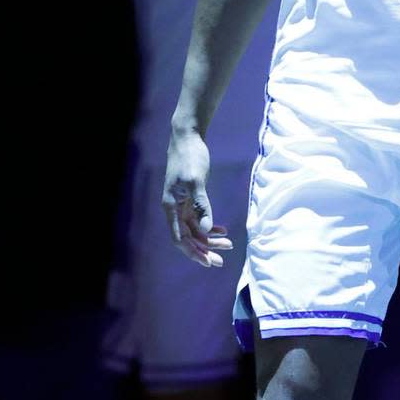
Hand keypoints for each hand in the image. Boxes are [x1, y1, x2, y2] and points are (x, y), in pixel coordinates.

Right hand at [162, 133, 232, 267]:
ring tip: (228, 245)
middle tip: (221, 260)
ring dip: (210, 239)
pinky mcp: (190, 198)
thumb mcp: (196, 181)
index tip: (208, 262)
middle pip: (188, 237)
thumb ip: (202, 206)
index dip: (193, 252)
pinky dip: (210, 226)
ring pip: (195, 229)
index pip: (180, 238)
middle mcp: (175, 209)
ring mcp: (182, 204)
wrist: (187, 137)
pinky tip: (223, 230)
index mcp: (171, 207)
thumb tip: (207, 230)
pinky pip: (199, 218)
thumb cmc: (189, 157)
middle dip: (204, 250)